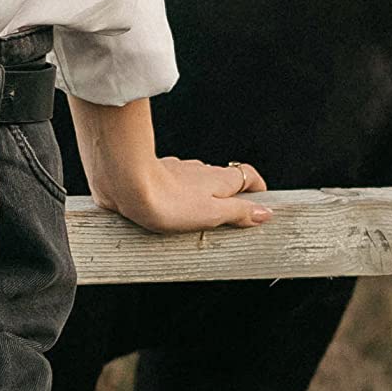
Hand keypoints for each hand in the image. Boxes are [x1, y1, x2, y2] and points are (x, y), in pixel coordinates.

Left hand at [90, 153, 271, 233]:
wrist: (126, 184)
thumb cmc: (167, 200)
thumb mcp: (212, 214)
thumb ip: (239, 212)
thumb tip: (264, 213)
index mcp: (219, 179)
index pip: (248, 176)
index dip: (257, 188)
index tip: (261, 203)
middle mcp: (201, 171)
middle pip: (223, 180)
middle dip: (229, 196)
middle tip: (231, 219)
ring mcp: (178, 171)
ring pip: (198, 182)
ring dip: (202, 196)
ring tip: (198, 219)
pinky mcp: (157, 175)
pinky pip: (175, 185)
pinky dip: (178, 196)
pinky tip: (169, 210)